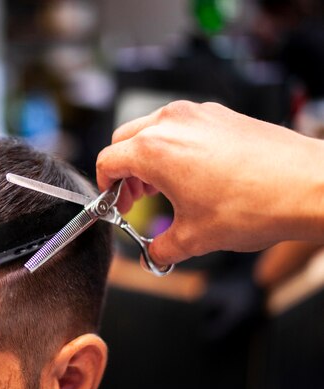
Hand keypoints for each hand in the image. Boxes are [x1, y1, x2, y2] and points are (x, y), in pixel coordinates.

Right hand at [97, 101, 323, 264]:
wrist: (307, 186)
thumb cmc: (254, 204)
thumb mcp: (195, 237)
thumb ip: (161, 247)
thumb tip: (154, 254)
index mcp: (153, 149)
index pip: (107, 161)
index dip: (105, 187)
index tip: (116, 203)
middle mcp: (171, 123)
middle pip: (125, 141)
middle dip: (125, 171)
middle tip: (136, 197)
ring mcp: (198, 114)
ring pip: (153, 129)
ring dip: (148, 157)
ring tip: (165, 187)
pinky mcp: (220, 114)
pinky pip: (182, 127)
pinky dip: (175, 147)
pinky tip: (194, 175)